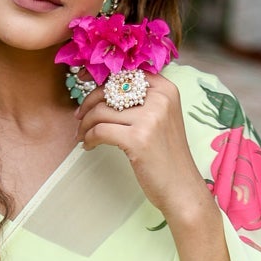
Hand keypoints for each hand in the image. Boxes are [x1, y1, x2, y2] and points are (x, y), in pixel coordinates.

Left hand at [74, 73, 207, 227]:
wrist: (181, 188)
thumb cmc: (167, 156)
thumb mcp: (162, 119)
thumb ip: (142, 100)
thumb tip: (103, 88)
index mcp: (166, 89)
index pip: (125, 72)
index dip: (100, 76)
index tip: (83, 81)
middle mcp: (160, 99)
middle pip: (109, 90)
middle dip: (88, 103)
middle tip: (79, 117)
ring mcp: (150, 118)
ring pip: (100, 111)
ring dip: (85, 124)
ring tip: (83, 135)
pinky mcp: (138, 139)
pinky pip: (100, 130)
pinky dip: (89, 138)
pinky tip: (89, 146)